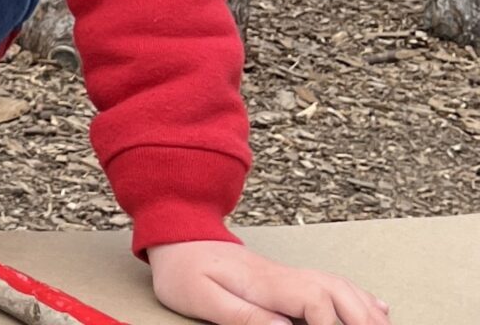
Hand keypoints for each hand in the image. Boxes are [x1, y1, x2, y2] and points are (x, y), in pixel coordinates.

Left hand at [151, 240, 390, 324]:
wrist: (176, 236)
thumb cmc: (183, 271)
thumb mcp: (202, 297)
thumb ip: (242, 315)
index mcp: (266, 283)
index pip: (315, 302)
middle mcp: (285, 276)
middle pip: (338, 294)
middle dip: (364, 320)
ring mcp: (289, 273)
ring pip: (342, 288)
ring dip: (368, 311)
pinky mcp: (287, 276)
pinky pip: (332, 283)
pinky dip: (360, 297)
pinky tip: (378, 309)